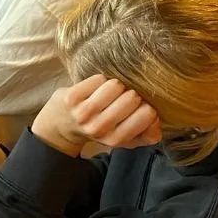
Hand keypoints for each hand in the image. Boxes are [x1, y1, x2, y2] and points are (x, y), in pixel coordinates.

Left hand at [31, 75, 161, 158]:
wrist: (59, 127)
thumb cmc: (97, 128)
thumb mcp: (122, 138)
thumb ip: (145, 134)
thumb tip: (157, 123)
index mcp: (116, 139)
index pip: (148, 114)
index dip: (145, 107)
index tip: (136, 108)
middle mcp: (100, 128)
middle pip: (133, 97)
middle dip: (129, 94)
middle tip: (118, 100)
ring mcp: (84, 113)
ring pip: (116, 85)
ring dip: (114, 85)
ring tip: (106, 94)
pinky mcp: (72, 97)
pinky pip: (99, 78)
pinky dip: (99, 80)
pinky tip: (93, 89)